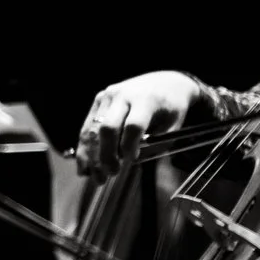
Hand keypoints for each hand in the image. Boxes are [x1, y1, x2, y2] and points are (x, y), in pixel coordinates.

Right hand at [77, 69, 209, 176]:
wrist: (165, 81)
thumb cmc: (171, 107)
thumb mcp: (173, 125)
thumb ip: (156, 144)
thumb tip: (132, 162)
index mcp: (146, 100)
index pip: (133, 125)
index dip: (130, 146)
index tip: (131, 161)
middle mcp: (123, 95)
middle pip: (107, 127)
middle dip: (106, 154)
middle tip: (110, 174)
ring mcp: (107, 96)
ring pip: (93, 129)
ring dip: (91, 155)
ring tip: (95, 177)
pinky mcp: (98, 100)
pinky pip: (88, 126)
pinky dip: (85, 147)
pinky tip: (85, 165)